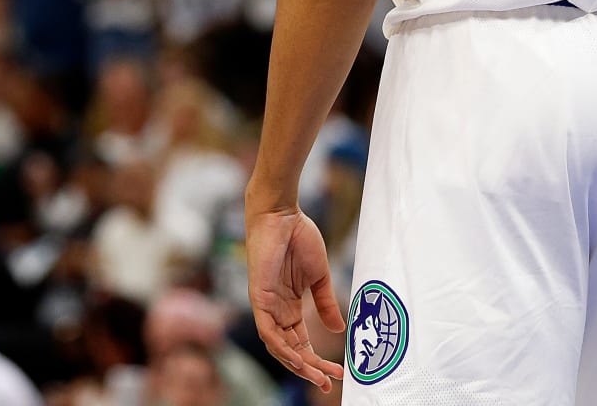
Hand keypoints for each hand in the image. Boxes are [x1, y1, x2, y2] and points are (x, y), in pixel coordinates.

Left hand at [245, 206, 344, 392]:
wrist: (282, 214)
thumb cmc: (298, 238)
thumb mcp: (319, 276)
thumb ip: (325, 303)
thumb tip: (338, 330)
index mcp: (290, 306)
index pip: (302, 342)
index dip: (317, 359)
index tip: (338, 373)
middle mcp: (276, 310)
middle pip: (291, 349)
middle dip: (309, 368)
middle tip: (329, 382)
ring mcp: (266, 305)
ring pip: (278, 345)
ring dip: (297, 362)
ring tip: (317, 375)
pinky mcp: (258, 297)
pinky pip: (266, 330)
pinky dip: (280, 346)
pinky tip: (296, 357)